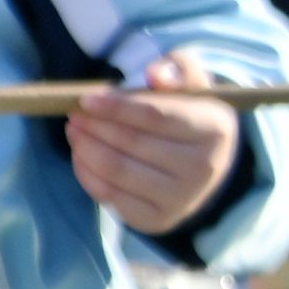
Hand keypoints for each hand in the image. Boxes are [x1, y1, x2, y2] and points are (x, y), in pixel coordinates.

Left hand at [67, 52, 241, 235]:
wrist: (203, 165)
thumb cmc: (189, 114)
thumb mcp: (192, 84)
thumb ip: (177, 68)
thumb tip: (155, 74)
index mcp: (214, 129)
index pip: (156, 116)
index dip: (116, 107)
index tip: (85, 99)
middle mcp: (203, 168)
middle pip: (133, 144)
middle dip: (95, 126)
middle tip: (74, 114)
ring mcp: (182, 199)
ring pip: (118, 171)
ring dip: (86, 148)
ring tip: (74, 131)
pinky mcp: (158, 220)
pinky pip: (111, 197)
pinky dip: (87, 174)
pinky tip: (81, 155)